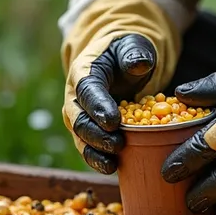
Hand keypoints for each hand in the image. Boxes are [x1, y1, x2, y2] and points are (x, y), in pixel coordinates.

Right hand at [64, 34, 155, 173]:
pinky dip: (97, 159)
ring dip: (94, 152)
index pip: (87, 91)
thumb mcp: (134, 46)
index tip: (114, 122)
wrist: (119, 61)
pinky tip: (112, 168)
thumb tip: (140, 64)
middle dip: (96, 135)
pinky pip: (88, 147)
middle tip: (117, 144)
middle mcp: (75, 96)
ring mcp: (79, 115)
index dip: (98, 107)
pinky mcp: (88, 129)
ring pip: (80, 138)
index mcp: (83, 72)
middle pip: (78, 119)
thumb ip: (135, 53)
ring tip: (111, 164)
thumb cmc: (126, 52)